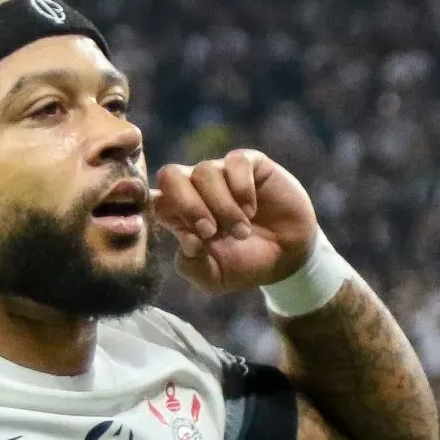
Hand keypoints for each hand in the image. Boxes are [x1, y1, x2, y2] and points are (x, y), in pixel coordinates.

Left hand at [153, 149, 317, 293]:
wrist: (287, 258)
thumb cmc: (243, 265)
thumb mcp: (213, 278)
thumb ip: (192, 265)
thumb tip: (189, 241)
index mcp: (177, 213)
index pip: (152, 199)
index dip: (163, 215)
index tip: (189, 238)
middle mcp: (195, 189)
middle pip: (170, 175)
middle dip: (188, 205)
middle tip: (211, 232)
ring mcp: (221, 174)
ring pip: (204, 171)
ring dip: (223, 206)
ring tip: (241, 231)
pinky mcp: (250, 164)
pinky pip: (235, 162)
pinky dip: (242, 189)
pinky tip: (251, 210)